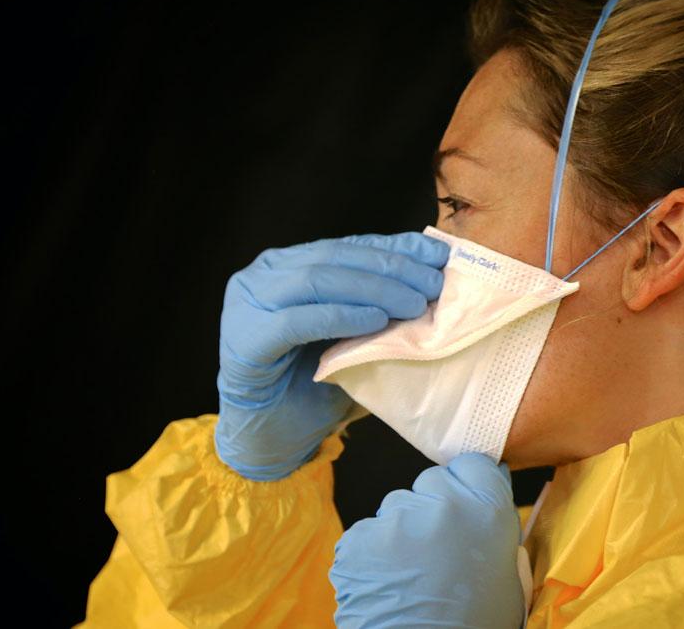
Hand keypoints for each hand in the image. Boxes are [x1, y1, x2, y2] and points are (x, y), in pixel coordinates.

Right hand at [214, 231, 448, 480]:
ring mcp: (248, 305)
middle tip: (432, 284)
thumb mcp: (352, 335)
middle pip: (335, 257)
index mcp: (288, 265)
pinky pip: (297, 321)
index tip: (437, 255)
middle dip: (390, 267)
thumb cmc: (314, 384)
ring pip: (317, 280)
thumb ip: (375, 304)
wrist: (270, 438)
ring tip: (413, 304)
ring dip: (373, 289)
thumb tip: (430, 280)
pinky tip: (376, 321)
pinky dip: (341, 317)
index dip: (395, 247)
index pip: (348, 246)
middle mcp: (263, 276)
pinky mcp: (246, 340)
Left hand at [330, 453, 526, 627]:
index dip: (466, 483)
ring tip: (409, 576)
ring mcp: (397, 520)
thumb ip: (494, 529)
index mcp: (488, 512)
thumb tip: (485, 501)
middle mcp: (443, 505)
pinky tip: (386, 585)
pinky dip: (372, 556)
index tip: (463, 501)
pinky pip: (366, 535)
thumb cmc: (474, 627)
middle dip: (432, 508)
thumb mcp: (506, 576)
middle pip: (431, 483)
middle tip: (436, 550)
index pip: (473, 464)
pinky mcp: (359, 540)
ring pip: (395, 508)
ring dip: (400, 533)